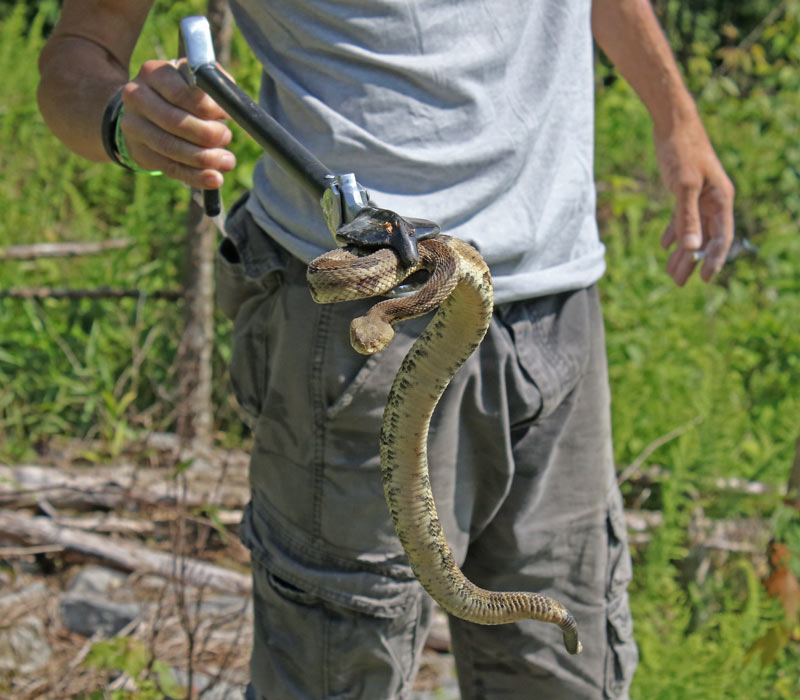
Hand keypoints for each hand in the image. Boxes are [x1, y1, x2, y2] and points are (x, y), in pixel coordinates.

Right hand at [119, 59, 235, 187]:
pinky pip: (169, 168)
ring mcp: (134, 126)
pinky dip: (195, 176)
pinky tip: (214, 179)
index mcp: (154, 73)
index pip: (183, 94)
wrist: (146, 111)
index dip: (210, 108)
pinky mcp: (139, 151)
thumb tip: (232, 104)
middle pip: (175, 122)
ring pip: (170, 147)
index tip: (228, 115)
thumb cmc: (182, 93)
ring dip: (204, 159)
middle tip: (227, 138)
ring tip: (227, 161)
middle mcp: (137, 97)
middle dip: (208, 134)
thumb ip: (214, 85)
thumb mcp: (194, 80)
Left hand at [655, 119, 734, 285]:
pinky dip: (674, 231)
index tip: (704, 278)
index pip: (721, 237)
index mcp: (721, 200)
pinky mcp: (685, 189)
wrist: (673, 123)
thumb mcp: (683, 187)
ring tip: (669, 271)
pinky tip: (665, 245)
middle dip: (692, 261)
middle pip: (705, 238)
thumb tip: (691, 248)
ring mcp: (700, 195)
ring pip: (692, 230)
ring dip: (681, 251)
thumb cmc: (681, 151)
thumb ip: (687, 218)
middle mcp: (714, 200)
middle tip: (678, 282)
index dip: (714, 259)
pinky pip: (682, 217)